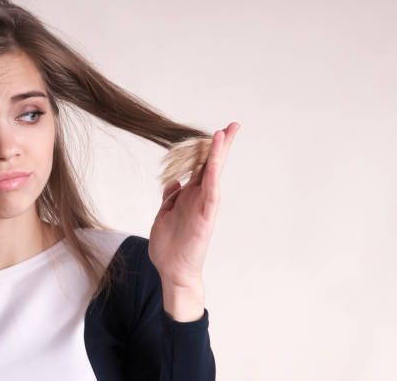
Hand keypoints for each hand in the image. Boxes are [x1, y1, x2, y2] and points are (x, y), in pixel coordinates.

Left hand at [149, 122, 239, 289]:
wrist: (172, 271)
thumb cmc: (169, 246)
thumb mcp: (164, 215)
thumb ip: (171, 197)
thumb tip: (174, 181)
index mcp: (189, 195)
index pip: (200, 167)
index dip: (207, 150)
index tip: (215, 132)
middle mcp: (199, 198)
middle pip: (212, 166)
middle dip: (222, 145)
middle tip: (232, 125)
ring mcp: (204, 207)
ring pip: (214, 175)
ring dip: (219, 155)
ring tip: (224, 134)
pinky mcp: (205, 218)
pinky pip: (212, 194)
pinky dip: (214, 178)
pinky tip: (216, 164)